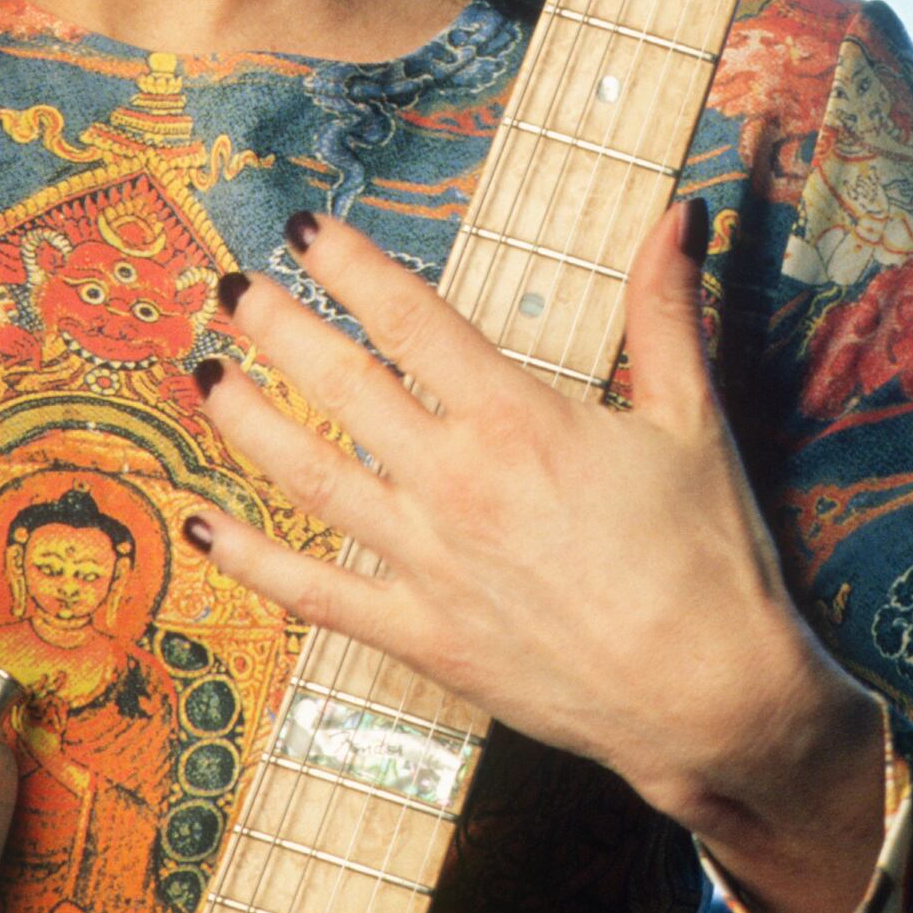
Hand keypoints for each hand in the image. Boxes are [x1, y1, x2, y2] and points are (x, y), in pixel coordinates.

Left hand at [185, 202, 889, 912]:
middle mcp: (454, 482)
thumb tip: (678, 216)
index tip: (302, 230)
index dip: (349, 265)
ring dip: (248, 421)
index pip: (409, 317)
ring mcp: (427, 562)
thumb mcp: (692, 421)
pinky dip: (254, 561)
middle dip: (277, 328)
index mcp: (516, 420)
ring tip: (202, 376)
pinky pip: (316, 594)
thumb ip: (665, 312)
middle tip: (227, 287)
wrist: (709, 696)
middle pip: (340, 385)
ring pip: (310, 477)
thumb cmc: (709, 559)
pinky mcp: (420, 635)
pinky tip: (204, 528)